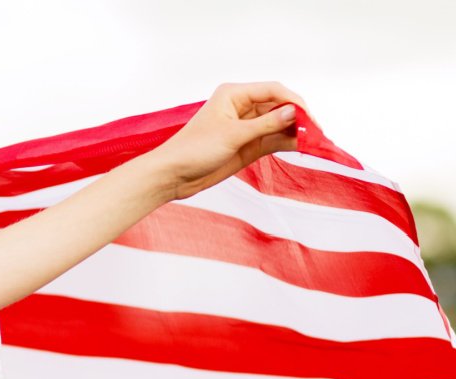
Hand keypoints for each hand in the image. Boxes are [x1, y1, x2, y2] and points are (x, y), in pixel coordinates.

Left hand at [150, 81, 307, 200]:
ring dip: (296, 131)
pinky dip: (288, 142)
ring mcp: (246, 126)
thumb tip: (294, 114)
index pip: (273, 90)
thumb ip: (265, 125)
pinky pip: (273, 139)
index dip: (295, 102)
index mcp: (234, 94)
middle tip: (317, 132)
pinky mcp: (247, 144)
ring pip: (279, 123)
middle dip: (299, 117)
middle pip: (280, 106)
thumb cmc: (193, 150)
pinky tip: (302, 146)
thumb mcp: (232, 135)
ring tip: (315, 140)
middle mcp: (242, 106)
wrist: (173, 176)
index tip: (310, 117)